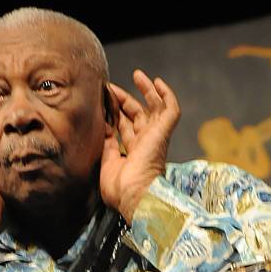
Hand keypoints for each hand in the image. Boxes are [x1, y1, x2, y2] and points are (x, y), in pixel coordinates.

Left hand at [100, 70, 180, 223]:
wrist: (134, 196)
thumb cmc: (120, 190)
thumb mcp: (106, 164)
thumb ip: (105, 146)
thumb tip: (100, 129)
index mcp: (132, 154)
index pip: (124, 128)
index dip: (114, 114)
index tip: (102, 102)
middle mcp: (145, 144)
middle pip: (136, 116)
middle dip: (124, 101)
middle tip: (110, 88)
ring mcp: (155, 138)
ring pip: (154, 109)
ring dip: (146, 91)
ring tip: (137, 75)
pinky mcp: (163, 133)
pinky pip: (171, 110)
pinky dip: (166, 95)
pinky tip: (157, 83)